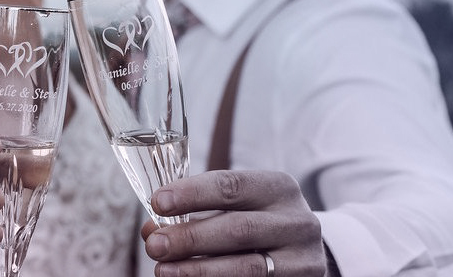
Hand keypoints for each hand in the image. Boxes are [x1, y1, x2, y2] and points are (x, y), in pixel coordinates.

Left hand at [141, 170, 325, 276]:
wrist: (302, 252)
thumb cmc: (258, 221)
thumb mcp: (237, 207)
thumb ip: (197, 212)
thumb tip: (151, 229)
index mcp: (278, 188)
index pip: (232, 185)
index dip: (192, 194)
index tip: (158, 202)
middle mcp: (296, 221)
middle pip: (239, 229)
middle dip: (191, 238)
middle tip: (154, 245)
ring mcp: (302, 259)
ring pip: (247, 268)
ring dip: (199, 270)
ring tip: (164, 271)